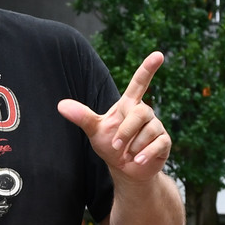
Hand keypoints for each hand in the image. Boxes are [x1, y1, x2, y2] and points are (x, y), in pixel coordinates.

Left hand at [57, 51, 171, 180]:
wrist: (125, 169)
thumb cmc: (111, 146)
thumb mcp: (95, 130)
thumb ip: (82, 117)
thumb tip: (61, 105)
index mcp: (129, 104)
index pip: (140, 82)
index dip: (148, 68)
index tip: (159, 55)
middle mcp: (145, 112)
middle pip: (140, 113)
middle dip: (126, 131)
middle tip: (116, 146)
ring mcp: (156, 126)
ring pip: (149, 131)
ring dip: (133, 146)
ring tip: (127, 154)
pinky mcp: (164, 141)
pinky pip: (158, 144)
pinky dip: (145, 154)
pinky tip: (137, 160)